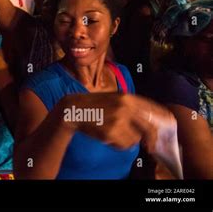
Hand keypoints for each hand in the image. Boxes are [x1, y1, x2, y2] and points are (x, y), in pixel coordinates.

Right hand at [56, 93, 173, 150]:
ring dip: (128, 140)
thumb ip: (131, 106)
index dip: (163, 119)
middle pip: (149, 127)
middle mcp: (125, 107)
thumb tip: (150, 120)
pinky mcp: (111, 132)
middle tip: (151, 146)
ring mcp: (118, 119)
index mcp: (127, 97)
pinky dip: (118, 144)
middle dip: (151, 138)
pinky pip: (124, 144)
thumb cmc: (94, 105)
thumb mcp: (114, 98)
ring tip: (114, 134)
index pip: (154, 109)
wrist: (73, 109)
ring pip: (136, 138)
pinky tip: (108, 137)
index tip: (169, 125)